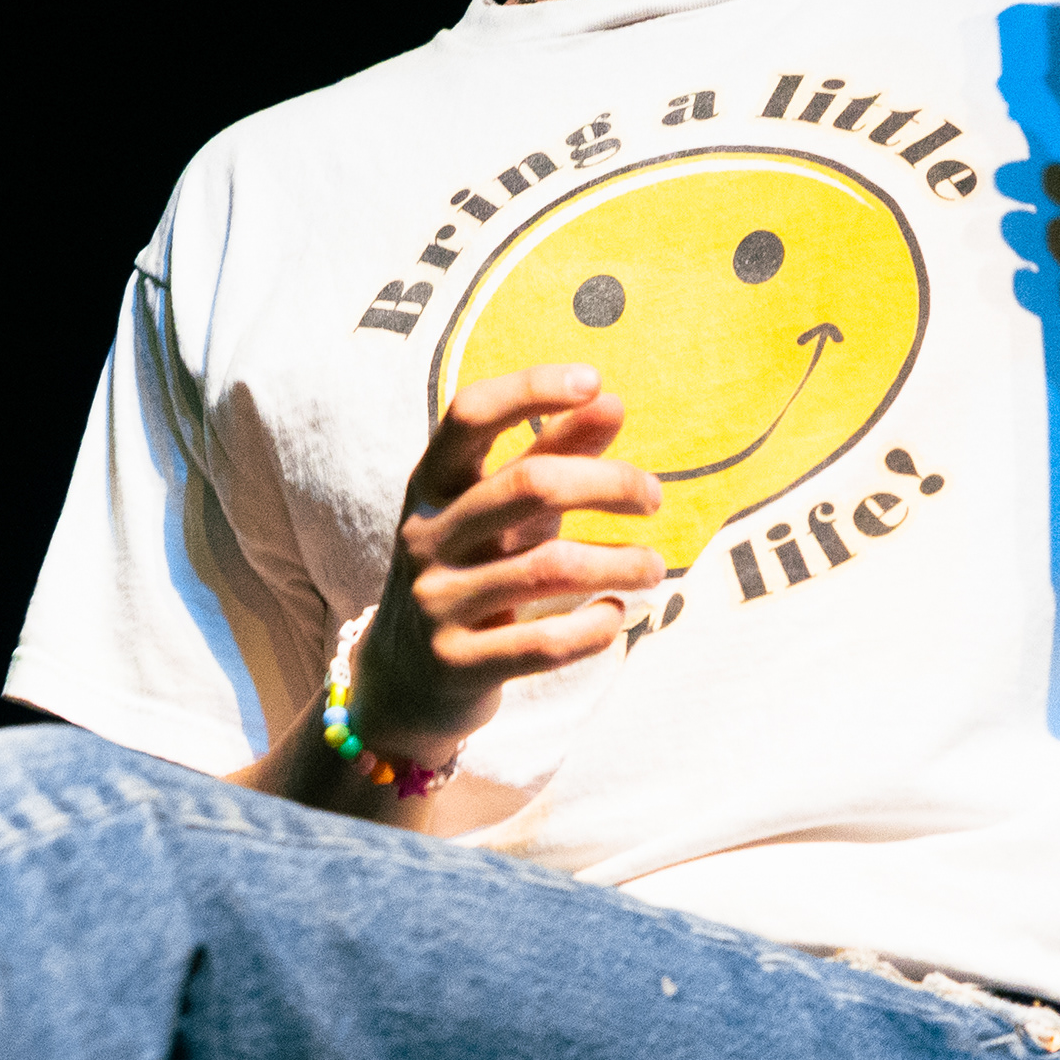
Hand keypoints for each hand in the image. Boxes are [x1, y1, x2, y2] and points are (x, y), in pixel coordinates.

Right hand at [348, 365, 663, 764]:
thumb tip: (611, 402)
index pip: (470, 415)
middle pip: (529, 485)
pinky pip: (544, 644)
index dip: (529, 389)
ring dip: (621, 562)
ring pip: (549, 569)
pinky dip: (597, 627)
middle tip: (654, 497)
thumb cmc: (472, 571)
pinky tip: (616, 615)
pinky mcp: (456, 663)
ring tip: (653, 567)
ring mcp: (435, 601)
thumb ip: (553, 455)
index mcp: (433, 486)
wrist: (406, 678)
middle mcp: (426, 536)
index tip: (594, 381)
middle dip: (609, 484)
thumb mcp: (504, 511)